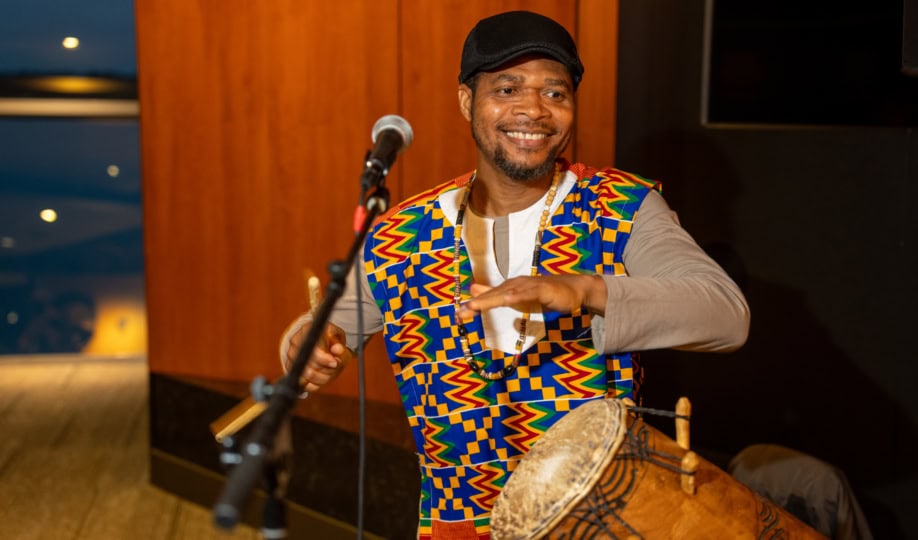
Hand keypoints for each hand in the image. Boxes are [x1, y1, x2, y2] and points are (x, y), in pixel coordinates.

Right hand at [286, 322, 351, 392]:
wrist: (321, 343)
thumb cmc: (331, 340)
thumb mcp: (339, 338)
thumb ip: (339, 345)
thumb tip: (337, 350)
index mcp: (307, 330)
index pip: (313, 350)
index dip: (325, 359)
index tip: (335, 363)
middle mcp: (295, 342)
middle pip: (309, 366)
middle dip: (327, 369)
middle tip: (335, 365)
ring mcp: (291, 356)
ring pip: (308, 376)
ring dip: (323, 377)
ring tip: (330, 370)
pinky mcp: (290, 369)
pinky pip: (304, 384)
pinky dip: (316, 383)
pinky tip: (322, 375)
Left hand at [455, 274, 605, 320]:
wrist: (573, 289)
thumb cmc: (545, 294)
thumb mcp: (518, 297)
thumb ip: (498, 295)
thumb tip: (475, 291)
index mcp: (510, 287)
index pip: (489, 297)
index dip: (474, 305)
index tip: (458, 314)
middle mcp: (516, 284)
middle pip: (493, 295)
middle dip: (477, 304)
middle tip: (461, 312)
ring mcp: (529, 286)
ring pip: (507, 294)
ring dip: (490, 300)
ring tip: (475, 306)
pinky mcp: (542, 289)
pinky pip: (528, 294)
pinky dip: (517, 297)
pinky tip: (507, 300)